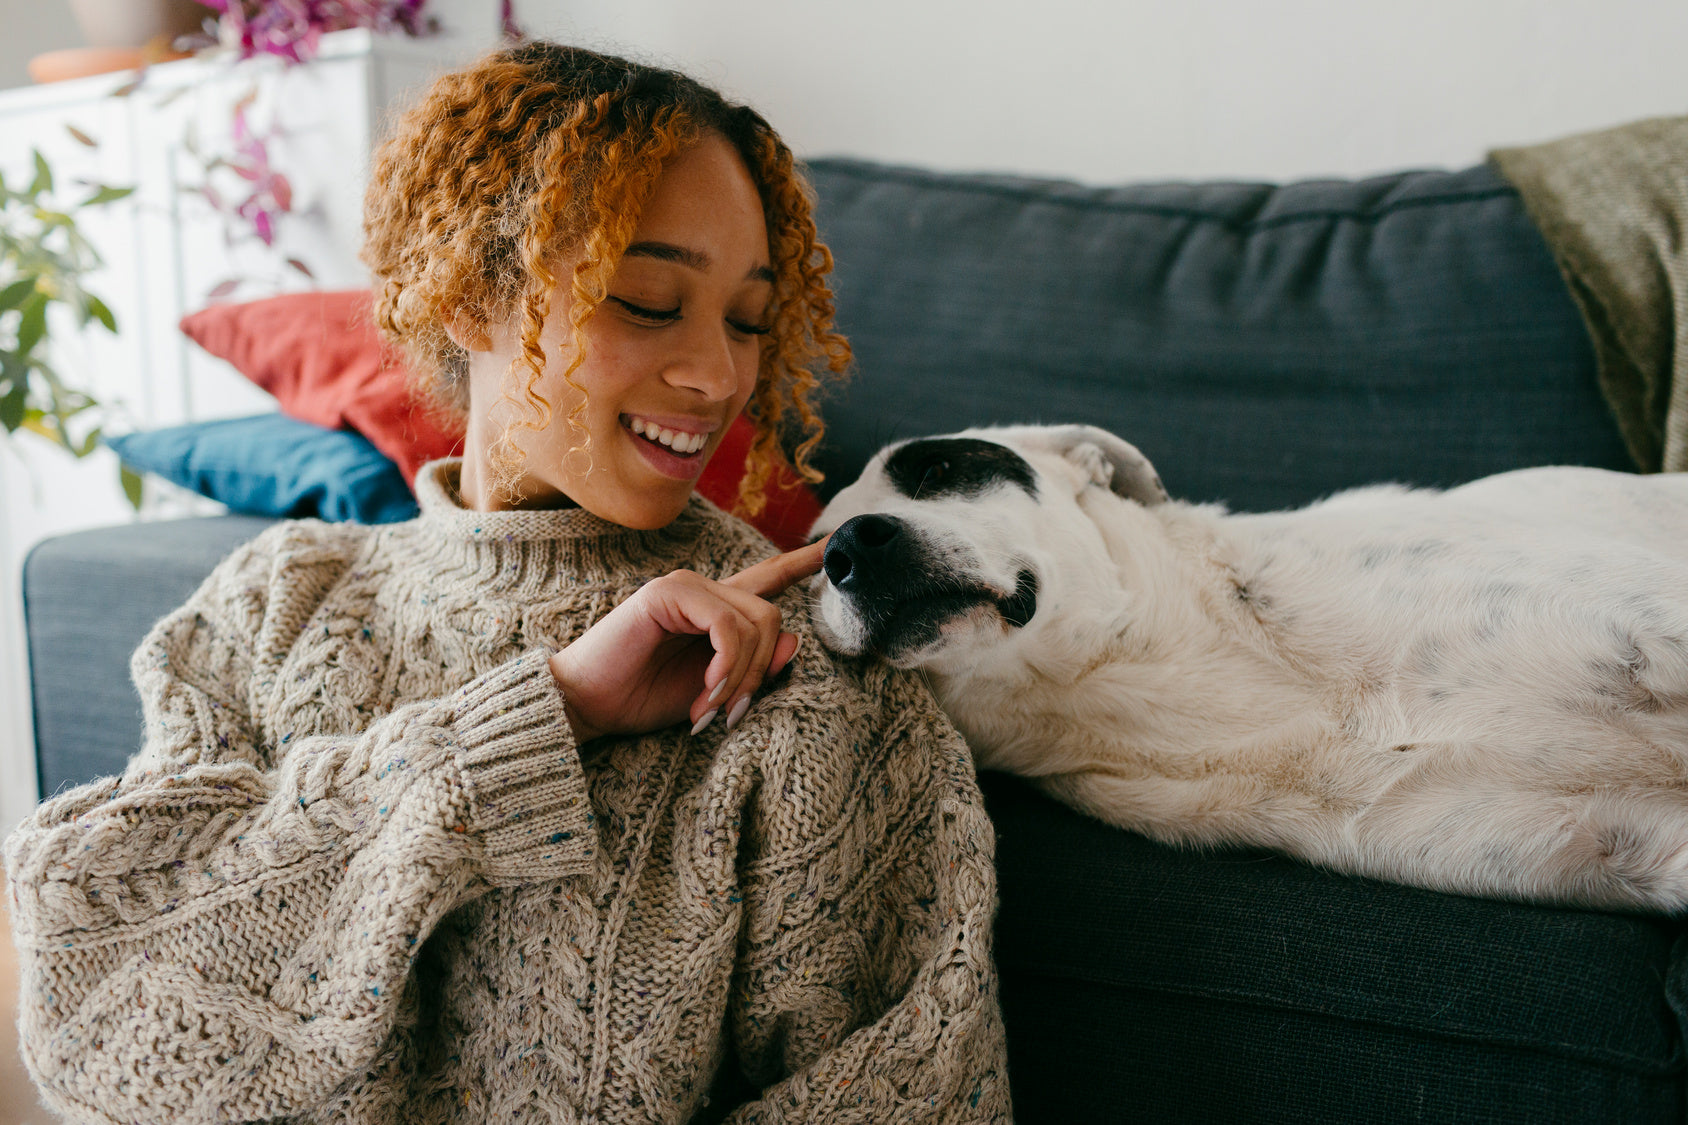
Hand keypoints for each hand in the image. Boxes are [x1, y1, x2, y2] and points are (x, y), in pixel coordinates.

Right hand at [547, 538, 827, 742]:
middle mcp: (704, 590)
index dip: (801, 563)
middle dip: (762, 671)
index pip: (768, 579)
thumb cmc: (642, 698)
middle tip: (732, 713)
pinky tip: (705, 694)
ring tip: (712, 710)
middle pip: (772, 617)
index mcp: (716, 610)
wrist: (587, 705)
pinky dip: (726, 666)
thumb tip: (795, 640)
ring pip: (757, 623)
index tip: (835, 546)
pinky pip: (727, 627)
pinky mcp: (668, 593)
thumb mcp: (714, 690)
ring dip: (742, 676)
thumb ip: (754, 666)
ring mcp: (686, 586)